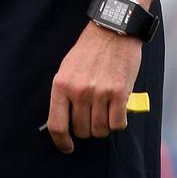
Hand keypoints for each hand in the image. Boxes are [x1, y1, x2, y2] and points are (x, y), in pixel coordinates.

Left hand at [46, 23, 142, 153]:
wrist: (114, 30)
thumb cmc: (89, 50)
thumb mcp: (67, 68)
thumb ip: (64, 95)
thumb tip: (63, 122)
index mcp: (61, 85)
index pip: (57, 125)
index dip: (61, 142)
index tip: (67, 147)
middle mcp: (79, 91)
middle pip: (81, 131)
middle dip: (86, 130)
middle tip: (91, 119)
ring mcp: (100, 93)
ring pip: (100, 130)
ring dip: (103, 126)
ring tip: (105, 112)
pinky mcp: (120, 94)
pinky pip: (118, 124)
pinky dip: (118, 122)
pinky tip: (117, 111)